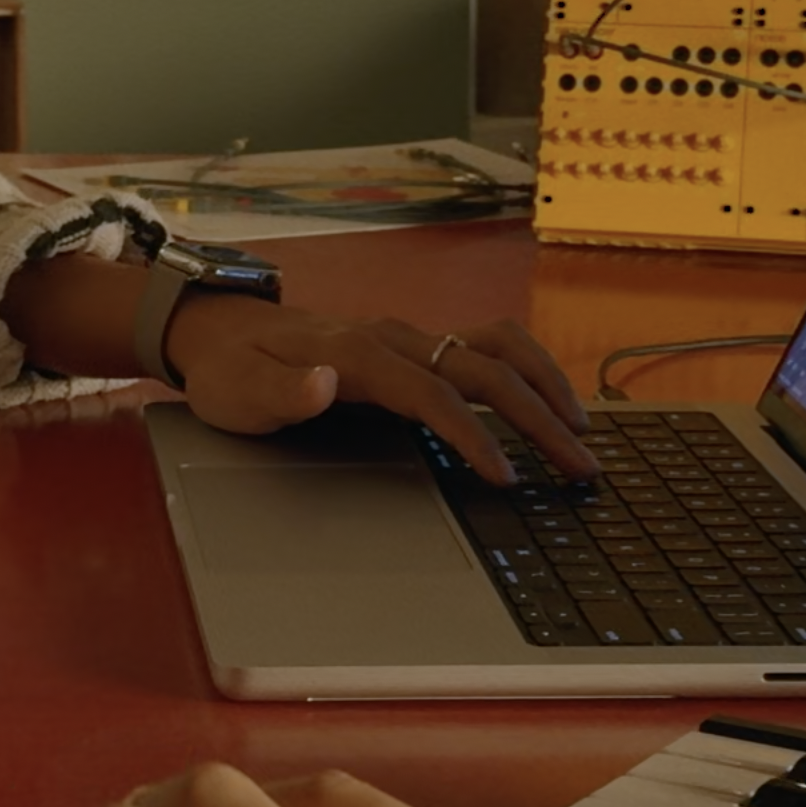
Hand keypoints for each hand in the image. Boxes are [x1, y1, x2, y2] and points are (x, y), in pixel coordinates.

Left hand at [165, 299, 600, 483]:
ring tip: (582, 432)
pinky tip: (549, 405)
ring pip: (498, 349)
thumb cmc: (232, 370)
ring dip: (546, 386)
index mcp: (358, 352)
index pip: (432, 394)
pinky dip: (529, 373)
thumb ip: (279, 390)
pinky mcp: (418, 345)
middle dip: (538, 417)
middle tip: (580, 466)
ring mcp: (411, 337)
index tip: (506, 476)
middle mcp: (395, 338)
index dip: (473, 435)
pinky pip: (488, 348)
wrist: (223, 330)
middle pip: (485, 369)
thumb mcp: (237, 390)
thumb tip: (323, 383)